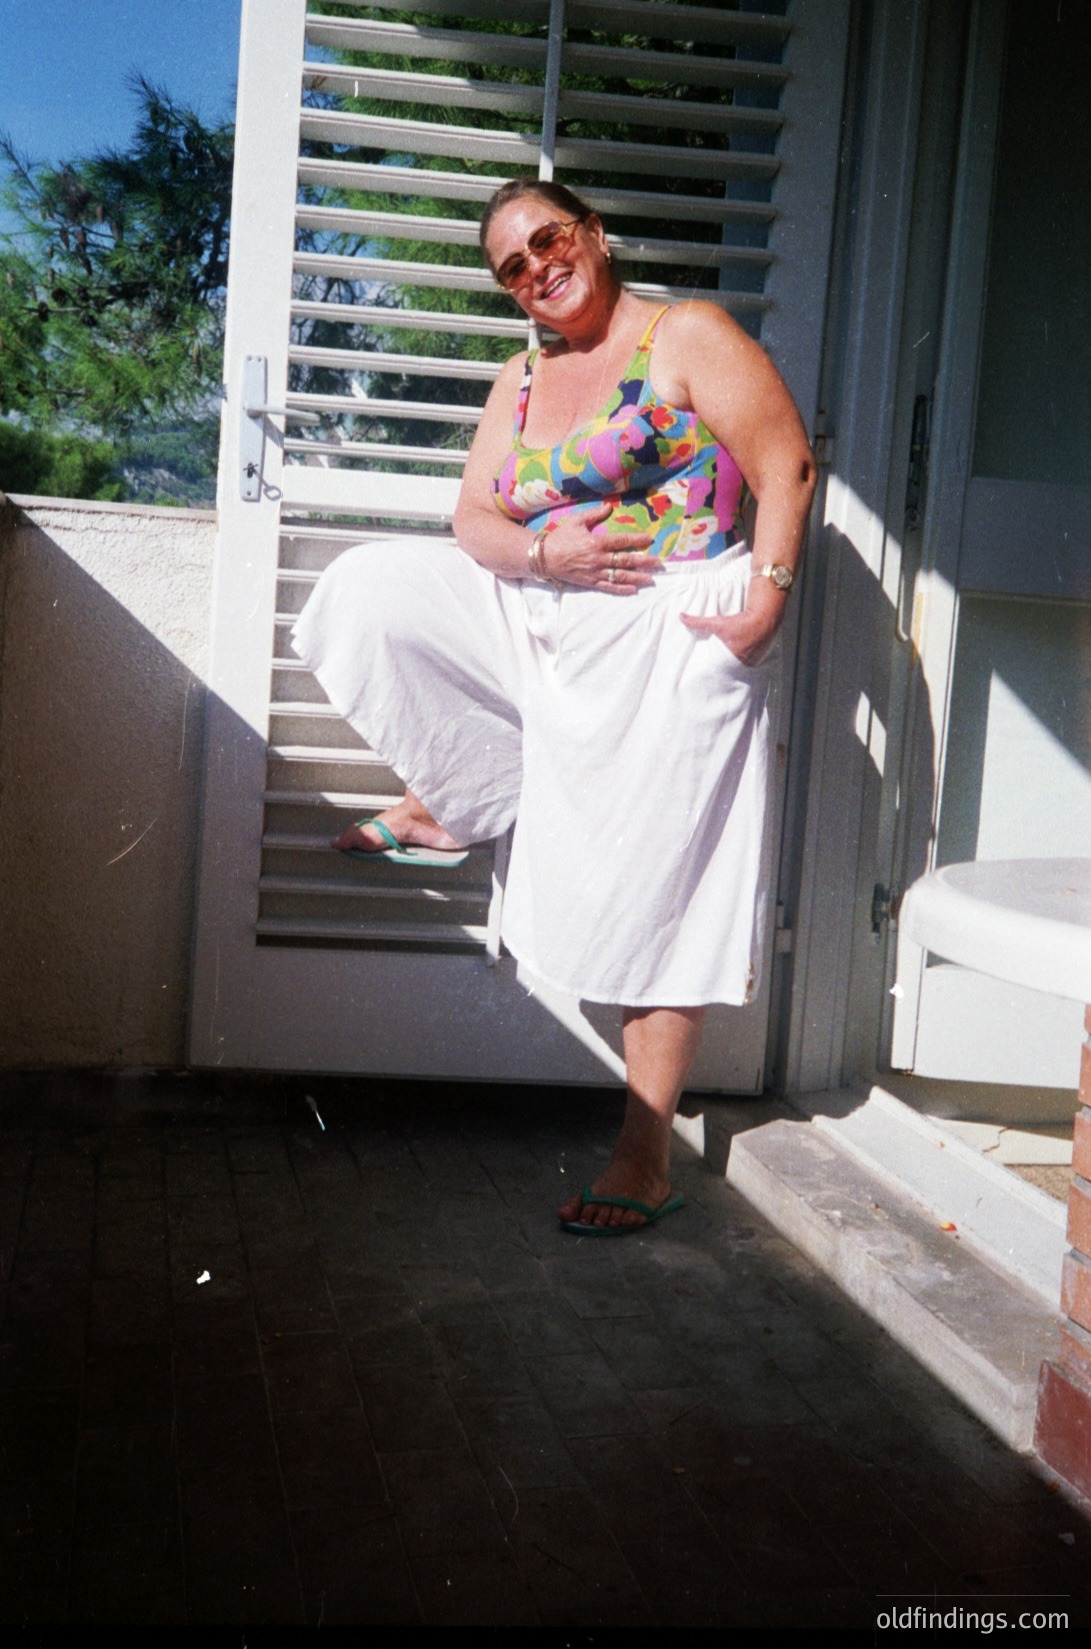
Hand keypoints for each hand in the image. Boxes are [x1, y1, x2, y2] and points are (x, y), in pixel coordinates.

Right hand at [540, 502, 656, 593]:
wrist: (543, 557)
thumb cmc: (560, 537)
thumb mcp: (576, 521)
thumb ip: (594, 514)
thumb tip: (609, 506)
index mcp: (596, 543)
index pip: (621, 541)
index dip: (636, 540)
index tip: (649, 539)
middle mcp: (598, 559)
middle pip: (625, 561)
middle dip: (644, 562)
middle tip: (659, 564)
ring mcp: (594, 572)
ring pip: (620, 576)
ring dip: (637, 578)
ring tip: (651, 579)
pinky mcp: (589, 582)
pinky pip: (608, 587)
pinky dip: (621, 589)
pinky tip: (633, 590)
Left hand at [679, 606, 779, 666]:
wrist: (764, 618)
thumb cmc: (740, 622)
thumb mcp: (717, 622)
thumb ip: (698, 621)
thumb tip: (681, 616)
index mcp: (731, 659)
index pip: (718, 670)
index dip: (712, 671)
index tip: (705, 674)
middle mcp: (742, 663)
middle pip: (728, 670)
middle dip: (722, 671)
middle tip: (713, 672)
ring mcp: (752, 663)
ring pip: (738, 668)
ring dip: (733, 668)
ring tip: (724, 669)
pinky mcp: (758, 659)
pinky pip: (747, 665)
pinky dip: (742, 664)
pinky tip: (738, 663)